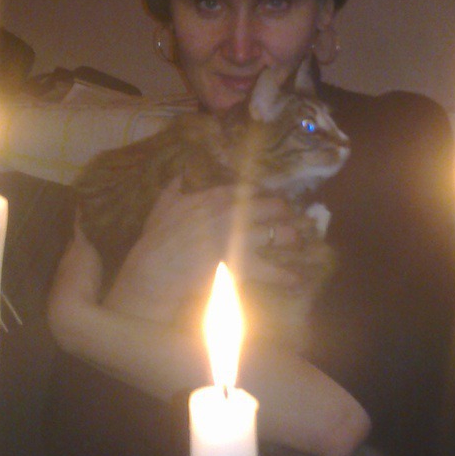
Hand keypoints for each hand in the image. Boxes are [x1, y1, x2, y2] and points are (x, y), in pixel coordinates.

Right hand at [103, 179, 300, 322]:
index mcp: (214, 198)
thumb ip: (173, 190)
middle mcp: (233, 214)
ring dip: (290, 238)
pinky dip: (286, 276)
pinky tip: (296, 279)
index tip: (265, 198)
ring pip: (279, 234)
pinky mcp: (244, 264)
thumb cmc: (156, 240)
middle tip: (288, 217)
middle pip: (271, 207)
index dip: (259, 194)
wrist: (156, 270)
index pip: (247, 190)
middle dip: (282, 211)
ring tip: (297, 242)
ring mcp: (241, 239)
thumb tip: (178, 176)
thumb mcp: (162, 207)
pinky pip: (273, 270)